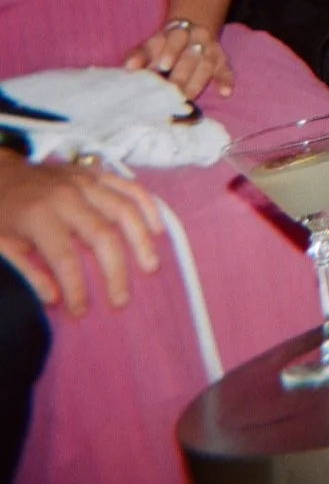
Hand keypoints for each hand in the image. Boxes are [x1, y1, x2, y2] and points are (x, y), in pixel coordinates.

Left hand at [0, 152, 162, 314]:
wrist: (0, 172)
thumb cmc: (0, 214)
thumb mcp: (0, 246)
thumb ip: (26, 273)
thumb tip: (54, 299)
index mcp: (38, 216)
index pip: (65, 258)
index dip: (75, 288)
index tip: (81, 311)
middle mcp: (67, 196)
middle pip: (102, 235)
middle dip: (115, 271)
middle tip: (121, 300)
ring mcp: (86, 181)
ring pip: (124, 209)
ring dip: (140, 239)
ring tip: (150, 266)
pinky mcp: (97, 173)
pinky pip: (130, 187)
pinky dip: (147, 206)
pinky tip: (158, 228)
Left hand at [122, 21, 233, 100]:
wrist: (192, 29)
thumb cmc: (165, 44)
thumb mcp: (152, 44)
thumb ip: (140, 55)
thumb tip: (129, 67)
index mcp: (178, 31)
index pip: (175, 39)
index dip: (170, 51)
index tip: (163, 66)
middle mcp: (198, 37)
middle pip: (192, 55)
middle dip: (182, 74)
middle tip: (172, 91)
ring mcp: (211, 49)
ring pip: (207, 64)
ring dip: (198, 82)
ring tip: (187, 98)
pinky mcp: (222, 60)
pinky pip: (226, 69)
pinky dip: (226, 80)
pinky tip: (225, 93)